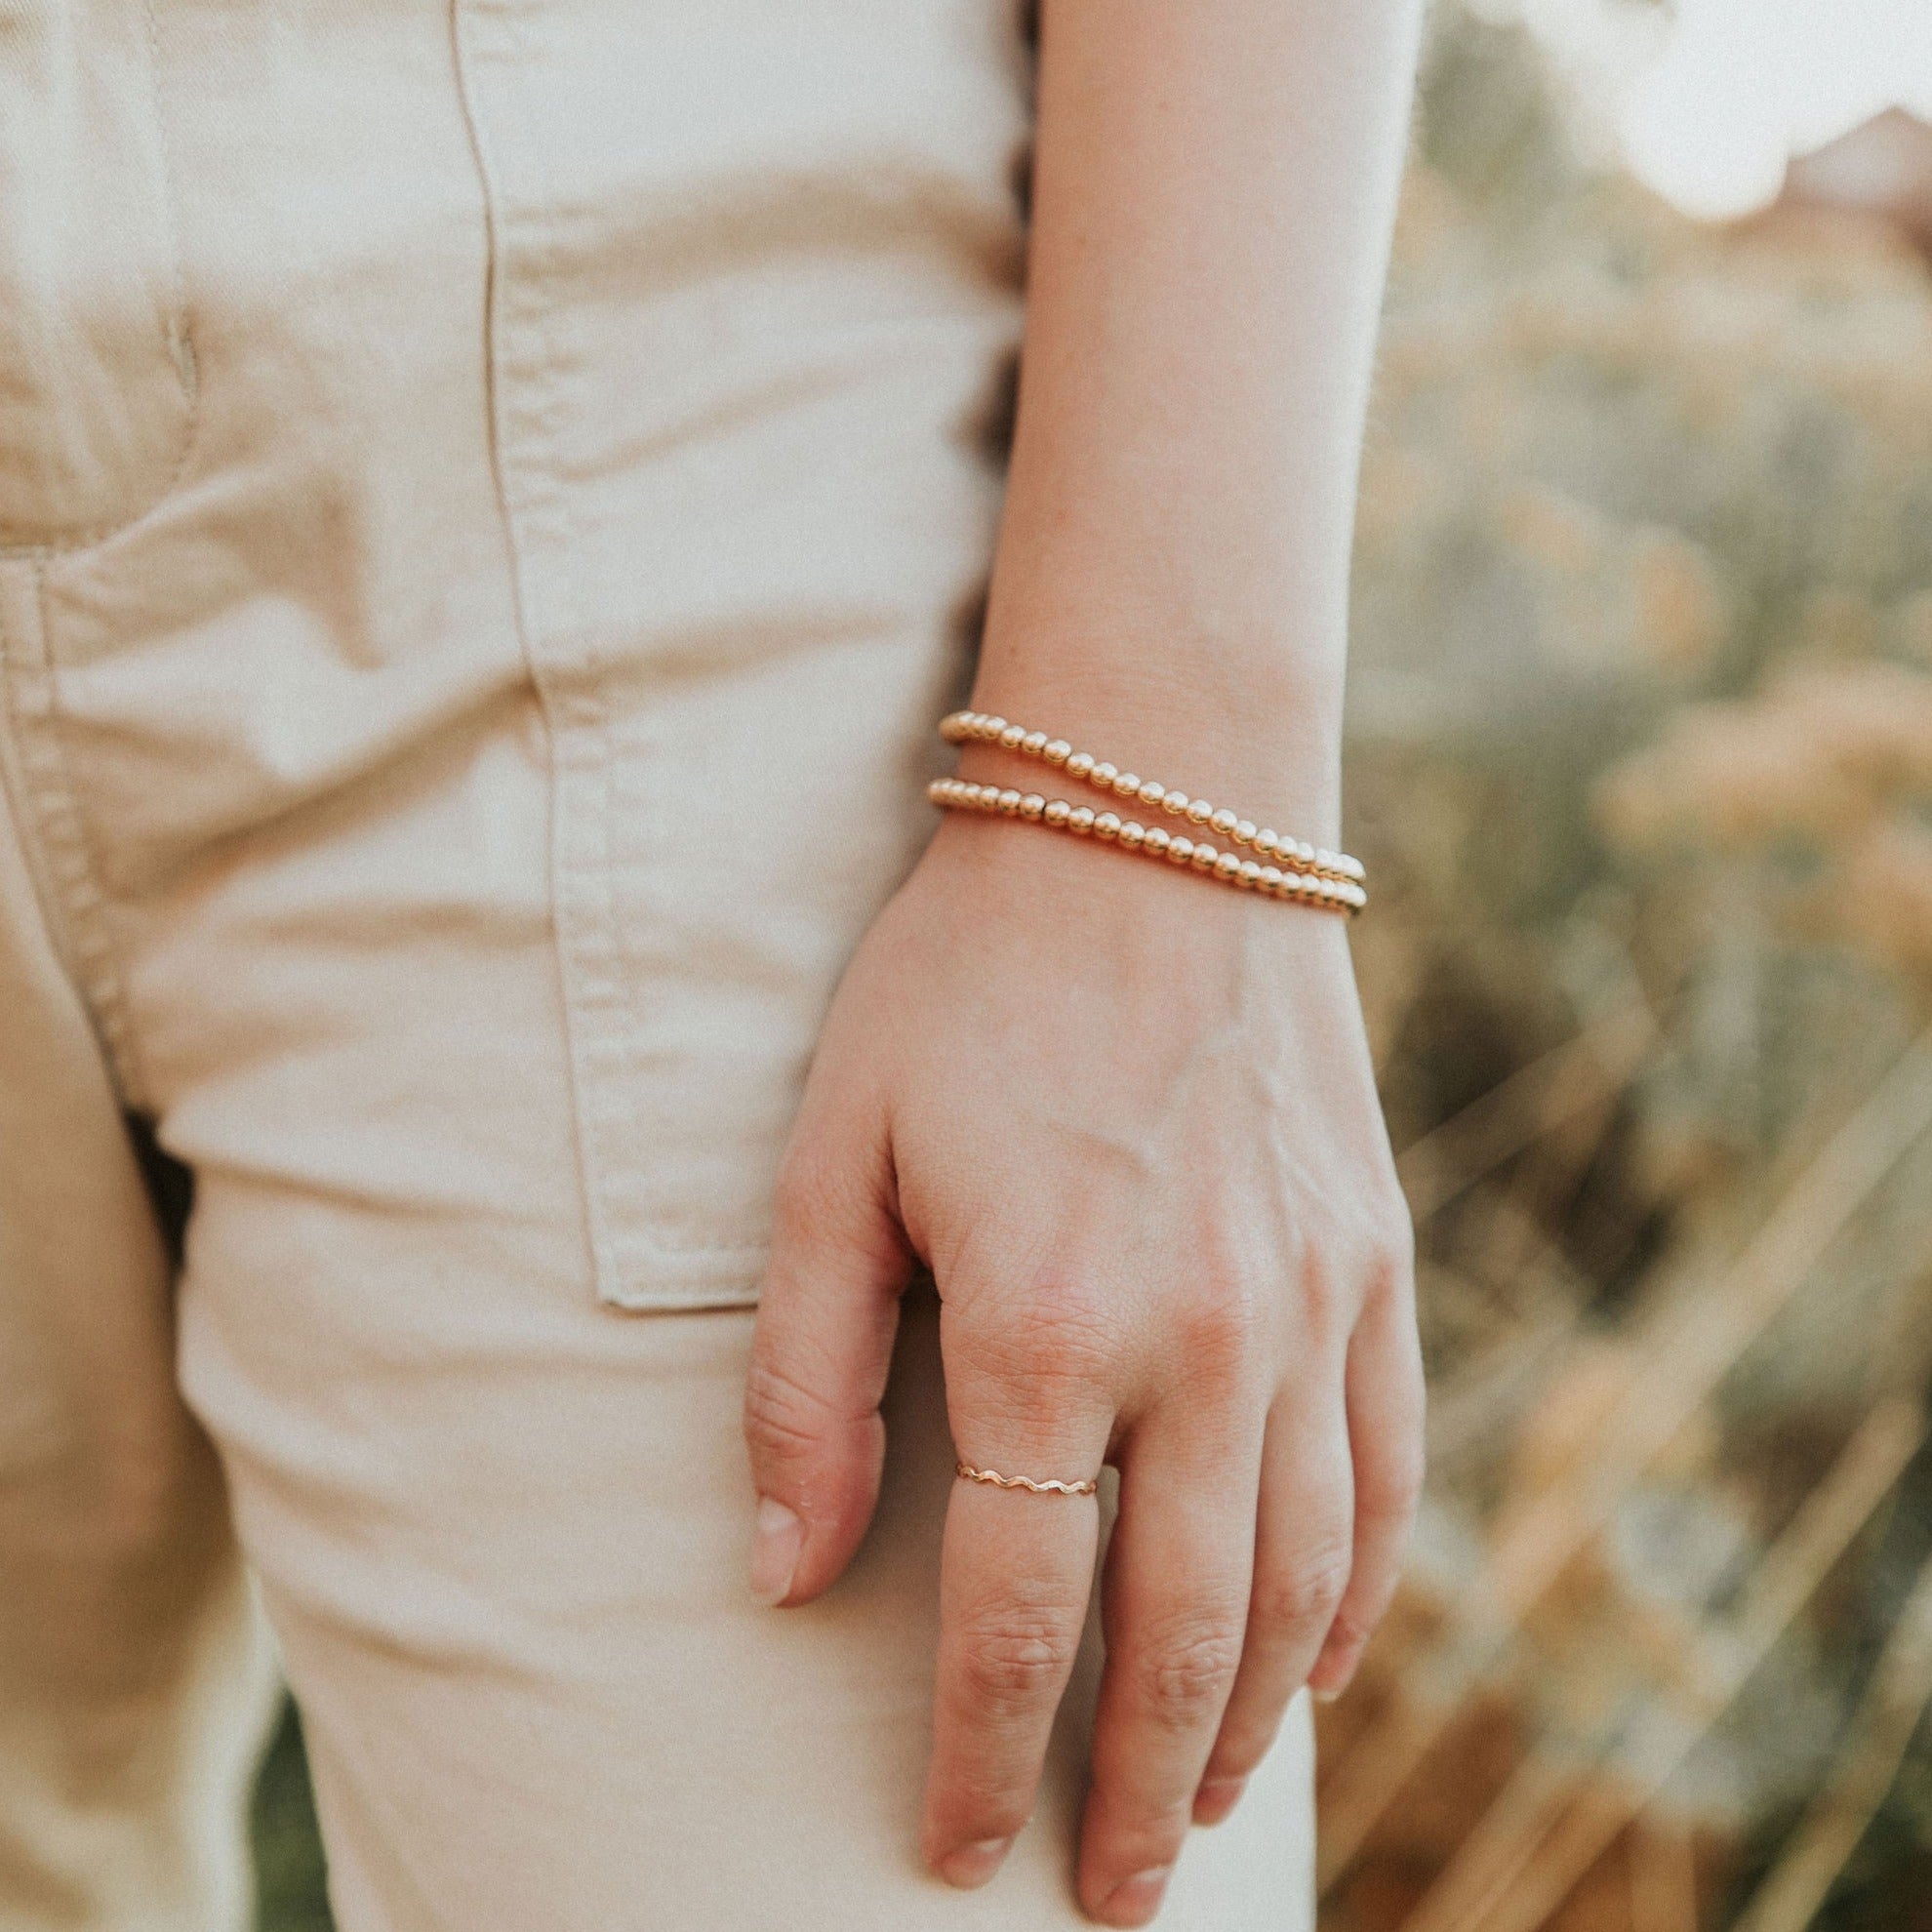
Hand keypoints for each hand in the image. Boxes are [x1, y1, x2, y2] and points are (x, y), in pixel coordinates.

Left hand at [743, 809, 1421, 1926]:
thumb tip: (787, 1569)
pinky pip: (1386, 1473)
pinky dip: (1359, 1594)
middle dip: (1133, 1791)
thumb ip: (806, 1376)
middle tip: (1101, 1894)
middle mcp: (1203, 1342)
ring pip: (1301, 1581)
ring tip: (1197, 1809)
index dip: (982, 1753)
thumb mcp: (834, 1157)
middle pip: (1179, 1636)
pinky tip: (1319, 1661)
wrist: (1152, 824)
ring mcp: (1312, 1307)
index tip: (951, 1847)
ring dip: (1248, 1720)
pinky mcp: (1376, 1264)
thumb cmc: (965, 979)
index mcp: (1044, 1324)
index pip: (1018, 1610)